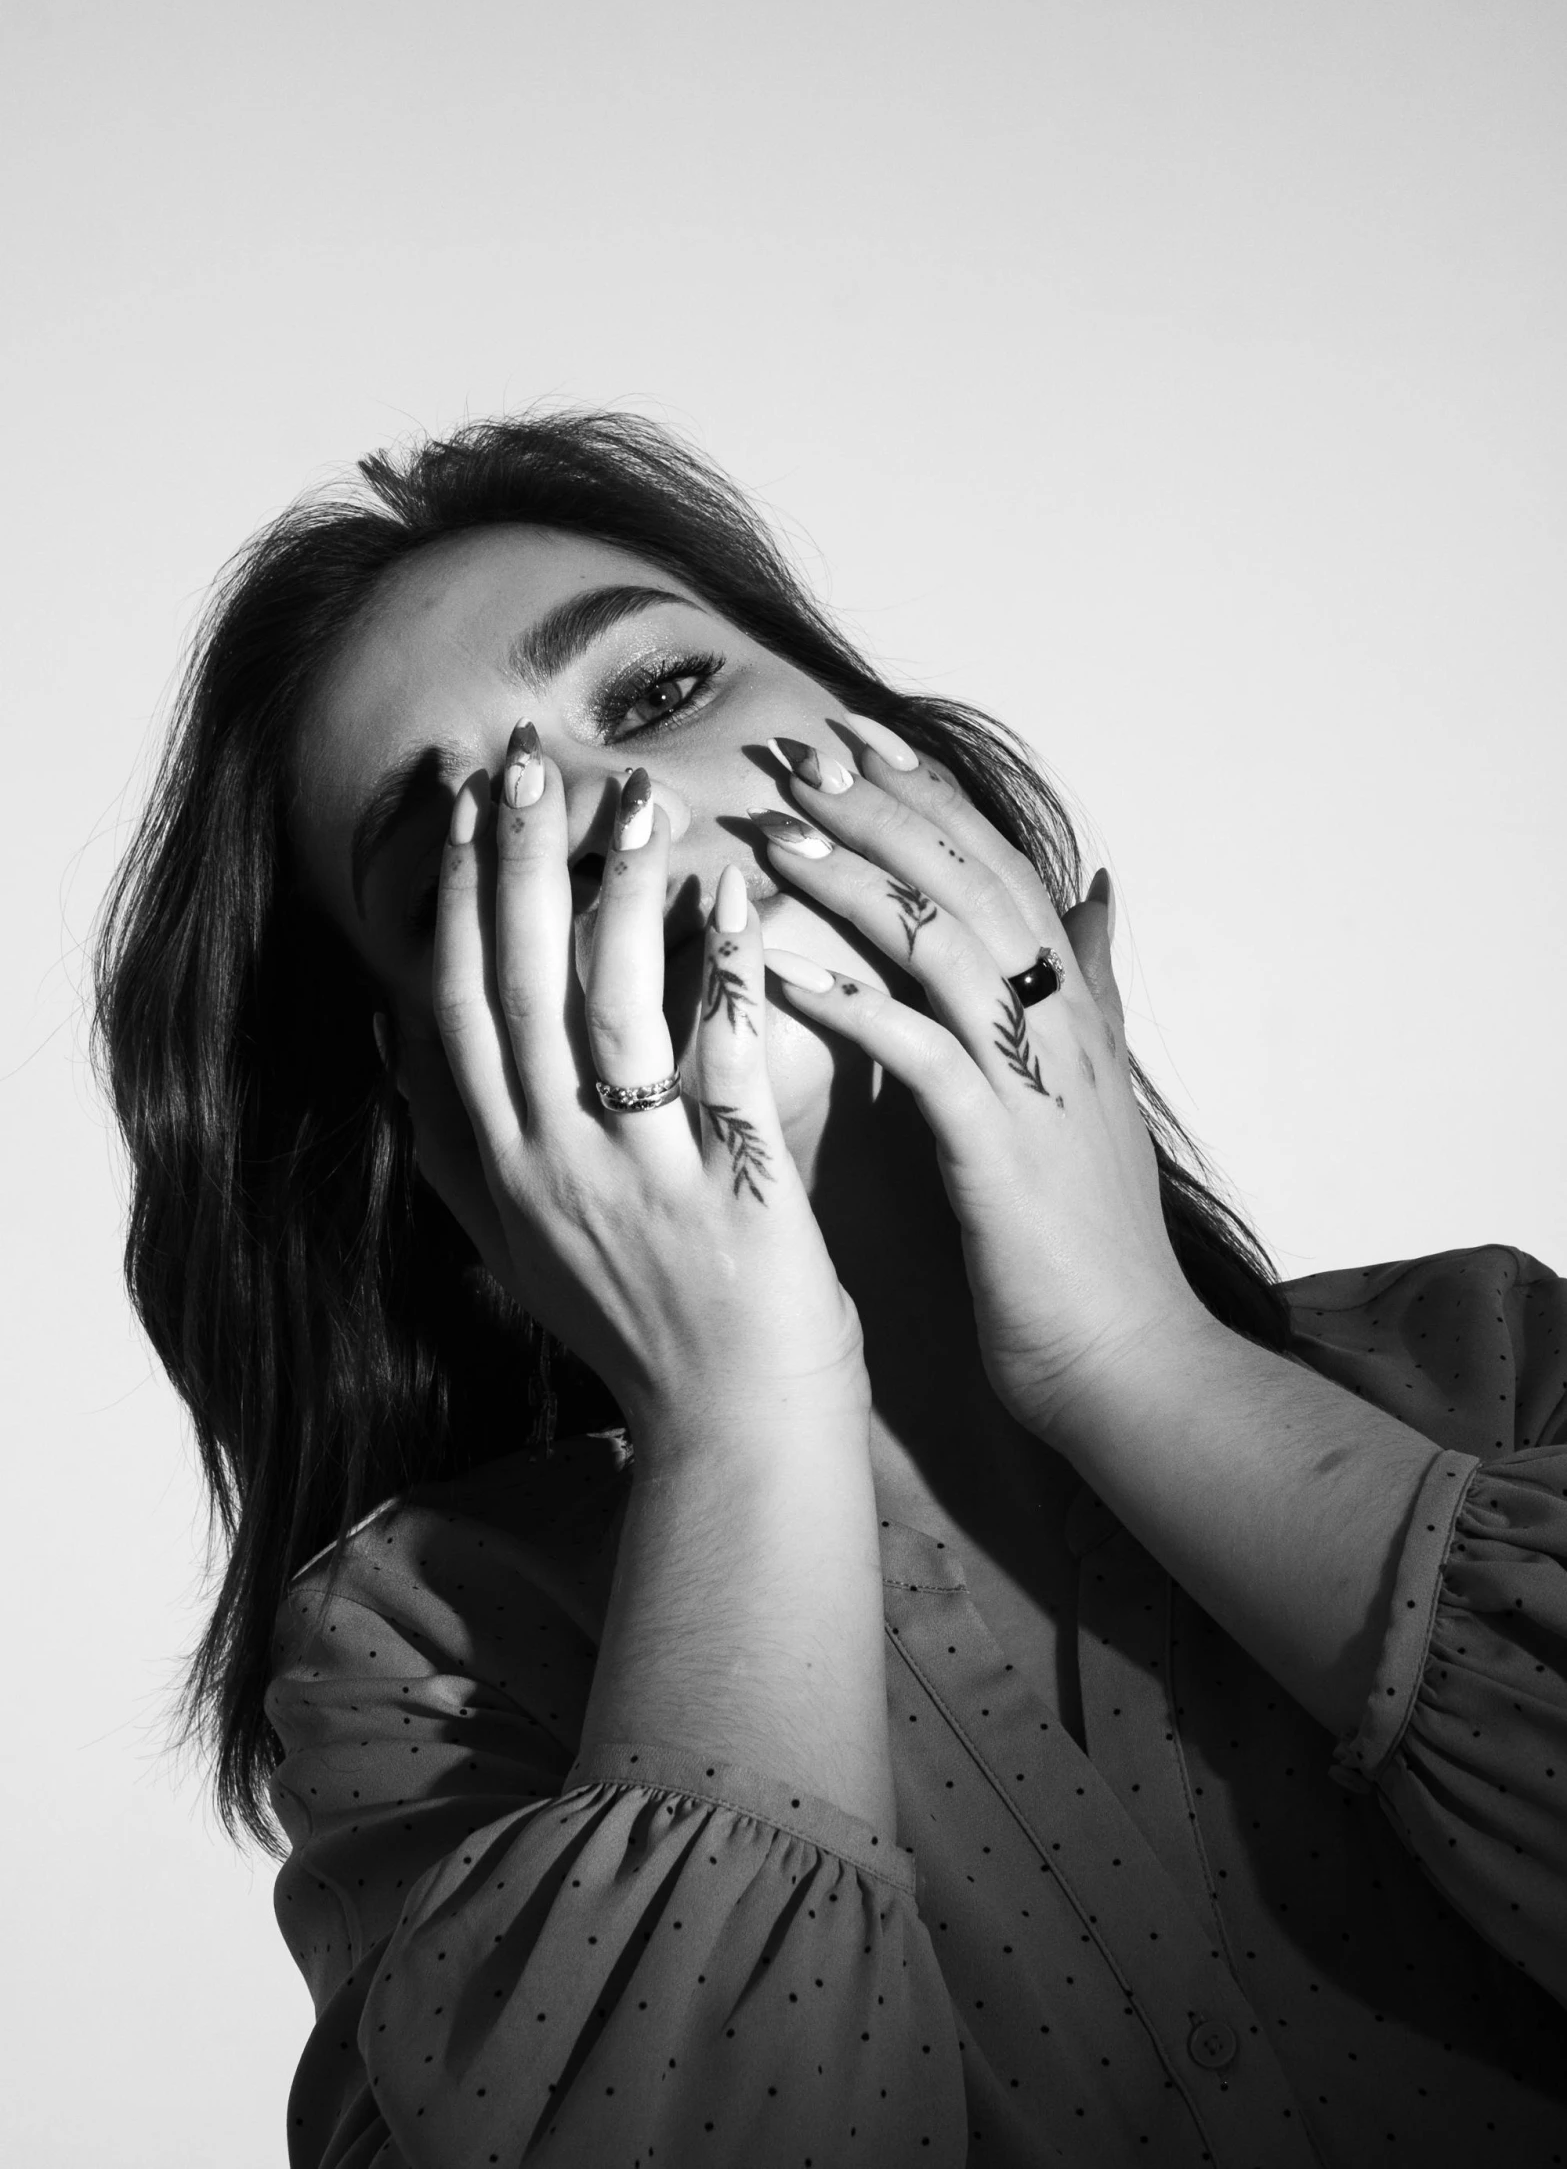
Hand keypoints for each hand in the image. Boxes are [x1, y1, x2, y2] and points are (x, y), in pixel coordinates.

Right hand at [391, 732, 868, 1465]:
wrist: (733, 1434)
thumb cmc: (640, 1331)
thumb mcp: (516, 1246)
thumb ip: (453, 1150)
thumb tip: (391, 1047)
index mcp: (504, 1170)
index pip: (458, 1006)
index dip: (458, 899)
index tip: (464, 803)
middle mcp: (552, 1168)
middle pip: (516, 988)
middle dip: (516, 866)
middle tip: (522, 760)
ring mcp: (637, 1181)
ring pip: (607, 1011)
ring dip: (615, 897)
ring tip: (635, 799)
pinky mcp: (730, 1193)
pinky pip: (720, 1060)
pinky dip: (722, 972)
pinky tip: (734, 895)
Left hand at [751, 724, 1208, 1437]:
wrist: (1131, 1363)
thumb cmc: (1093, 1240)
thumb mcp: (1099, 1093)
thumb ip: (1093, 985)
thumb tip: (1104, 891)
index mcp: (1075, 1010)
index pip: (1001, 866)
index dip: (930, 797)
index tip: (857, 736)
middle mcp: (1062, 1027)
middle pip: (972, 880)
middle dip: (883, 810)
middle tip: (800, 755)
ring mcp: (1035, 1083)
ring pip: (946, 946)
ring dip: (857, 881)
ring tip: (776, 833)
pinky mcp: (998, 1150)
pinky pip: (919, 1052)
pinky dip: (851, 1000)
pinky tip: (780, 968)